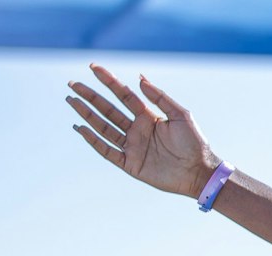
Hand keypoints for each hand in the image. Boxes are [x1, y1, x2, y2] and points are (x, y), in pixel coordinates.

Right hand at [66, 63, 219, 198]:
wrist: (200, 172)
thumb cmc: (195, 143)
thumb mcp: (181, 115)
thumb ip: (160, 97)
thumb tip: (139, 78)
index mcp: (148, 116)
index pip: (123, 95)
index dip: (108, 81)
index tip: (93, 67)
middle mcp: (137, 130)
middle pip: (108, 109)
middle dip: (90, 97)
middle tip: (72, 84)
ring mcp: (132, 147)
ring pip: (104, 127)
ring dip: (87, 114)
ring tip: (71, 101)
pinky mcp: (130, 164)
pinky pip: (107, 151)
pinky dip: (93, 140)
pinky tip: (80, 127)